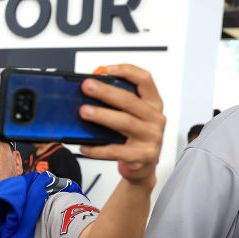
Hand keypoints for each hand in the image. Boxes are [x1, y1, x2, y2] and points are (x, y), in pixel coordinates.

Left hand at [77, 64, 165, 183]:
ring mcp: (151, 138)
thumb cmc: (134, 139)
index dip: (127, 71)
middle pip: (130, 100)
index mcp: (153, 104)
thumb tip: (91, 91)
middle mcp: (155, 119)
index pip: (145, 80)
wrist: (143, 168)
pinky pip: (116, 151)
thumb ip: (118, 103)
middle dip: (106, 91)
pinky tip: (84, 145)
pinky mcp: (142, 156)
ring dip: (102, 115)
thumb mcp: (132, 117)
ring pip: (125, 122)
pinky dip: (98, 148)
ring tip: (84, 111)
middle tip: (87, 86)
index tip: (106, 69)